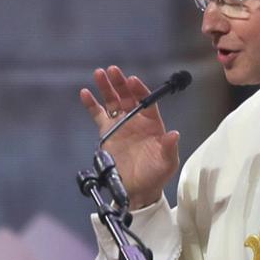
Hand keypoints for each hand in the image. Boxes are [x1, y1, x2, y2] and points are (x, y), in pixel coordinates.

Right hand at [81, 65, 179, 208]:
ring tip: (99, 73)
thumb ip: (169, 148)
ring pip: (113, 102)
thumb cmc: (156, 174)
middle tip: (114, 70)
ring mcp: (121, 125)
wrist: (138, 189)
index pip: (146, 102)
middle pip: (128, 97)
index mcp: (153, 124)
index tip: (132, 81)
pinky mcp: (107, 133)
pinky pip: (98, 115)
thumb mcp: (168, 163)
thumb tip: (174, 134)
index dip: (139, 91)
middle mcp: (137, 120)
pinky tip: (85, 93)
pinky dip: (91, 104)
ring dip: (107, 87)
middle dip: (121, 83)